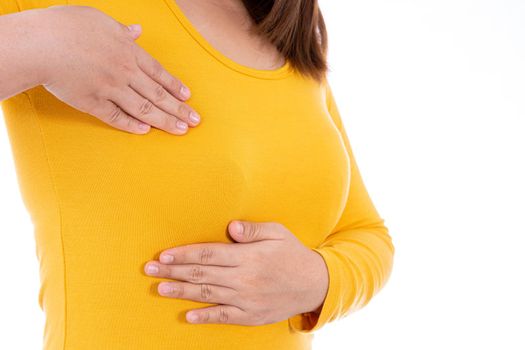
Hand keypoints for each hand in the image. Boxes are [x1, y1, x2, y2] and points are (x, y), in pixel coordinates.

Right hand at [36, 5, 200, 134]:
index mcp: (128, 51)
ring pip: (143, 108)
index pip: (158, 73)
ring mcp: (110, 89)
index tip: (188, 98)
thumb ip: (121, 30)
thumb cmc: (66, 26)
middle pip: (158, 94)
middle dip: (179, 109)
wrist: (41, 43)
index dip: (175, 87)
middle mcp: (124, 72)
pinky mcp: (93, 103)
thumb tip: (137, 30)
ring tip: (180, 130)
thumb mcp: (99, 20)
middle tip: (195, 121)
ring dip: (164, 120)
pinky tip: (146, 131)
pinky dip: (132, 125)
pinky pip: (116, 117)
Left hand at [143, 220, 328, 325]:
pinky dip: (205, 317)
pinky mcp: (251, 315)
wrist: (314, 284)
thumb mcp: (277, 233)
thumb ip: (253, 230)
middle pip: (201, 274)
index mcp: (247, 256)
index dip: (183, 254)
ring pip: (207, 295)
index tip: (163, 255)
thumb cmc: (292, 253)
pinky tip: (187, 315)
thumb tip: (231, 227)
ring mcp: (246, 299)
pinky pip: (224, 317)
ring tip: (159, 289)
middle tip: (150, 270)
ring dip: (181, 292)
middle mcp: (243, 278)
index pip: (208, 253)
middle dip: (173, 272)